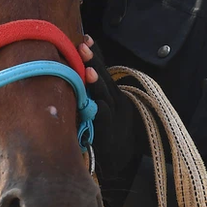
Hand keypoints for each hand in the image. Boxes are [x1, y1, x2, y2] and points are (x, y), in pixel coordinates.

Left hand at [78, 35, 144, 195]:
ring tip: (87, 67)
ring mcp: (114, 118)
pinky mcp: (108, 134)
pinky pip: (104, 118)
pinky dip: (100, 107)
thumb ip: (97, 95)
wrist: (126, 168)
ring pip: (105, 96)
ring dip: (96, 81)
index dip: (96, 55)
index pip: (104, 71)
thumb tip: (80, 74)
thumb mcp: (108, 113)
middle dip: (94, 61)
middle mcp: (117, 104)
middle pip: (105, 78)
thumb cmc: (113, 139)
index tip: (86, 38)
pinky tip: (93, 98)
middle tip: (83, 44)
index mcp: (115, 97)